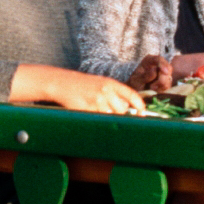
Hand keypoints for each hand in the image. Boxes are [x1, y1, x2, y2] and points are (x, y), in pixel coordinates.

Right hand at [11, 63, 145, 114]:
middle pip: (122, 110)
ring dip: (107, 119)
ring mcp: (96, 101)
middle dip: (120, 115)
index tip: (142, 113)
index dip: (140, 106)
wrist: (61, 82)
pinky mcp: (87, 110)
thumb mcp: (100, 83)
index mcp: (110, 83)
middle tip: (111, 114)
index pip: (132, 95)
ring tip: (97, 112)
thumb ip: (114, 94)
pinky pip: (98, 120)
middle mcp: (105, 91)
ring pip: (111, 117)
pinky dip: (97, 121)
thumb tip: (128, 109)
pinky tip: (90, 114)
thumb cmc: (82, 85)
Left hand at [129, 54, 172, 91]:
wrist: (136, 90)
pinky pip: (168, 85)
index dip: (163, 65)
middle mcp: (158, 64)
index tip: (165, 72)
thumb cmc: (134, 83)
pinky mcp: (166, 80)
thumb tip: (154, 70)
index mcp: (149, 60)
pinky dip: (162, 89)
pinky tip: (155, 90)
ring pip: (169, 78)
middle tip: (152, 87)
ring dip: (161, 85)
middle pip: (167, 68)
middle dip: (162, 79)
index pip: (159, 59)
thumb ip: (145, 76)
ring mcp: (163, 72)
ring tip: (151, 88)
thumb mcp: (136, 80)